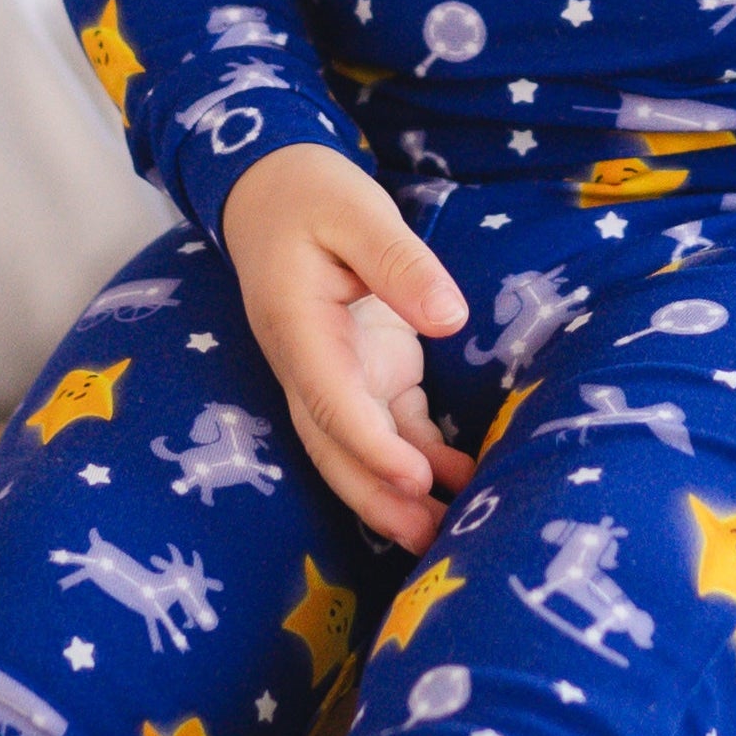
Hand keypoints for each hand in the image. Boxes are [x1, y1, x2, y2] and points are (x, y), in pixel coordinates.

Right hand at [220, 146, 474, 550]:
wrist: (272, 194)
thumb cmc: (312, 197)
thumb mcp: (357, 210)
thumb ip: (400, 262)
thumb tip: (450, 317)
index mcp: (298, 328)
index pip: (329, 400)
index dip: (369, 445)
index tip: (413, 479)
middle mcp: (308, 364)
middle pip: (336, 448)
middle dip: (379, 499)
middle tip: (430, 540)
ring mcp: (335, 374)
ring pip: (359, 451)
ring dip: (398, 495)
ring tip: (450, 534)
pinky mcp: (366, 372)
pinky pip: (391, 427)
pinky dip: (421, 459)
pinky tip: (463, 482)